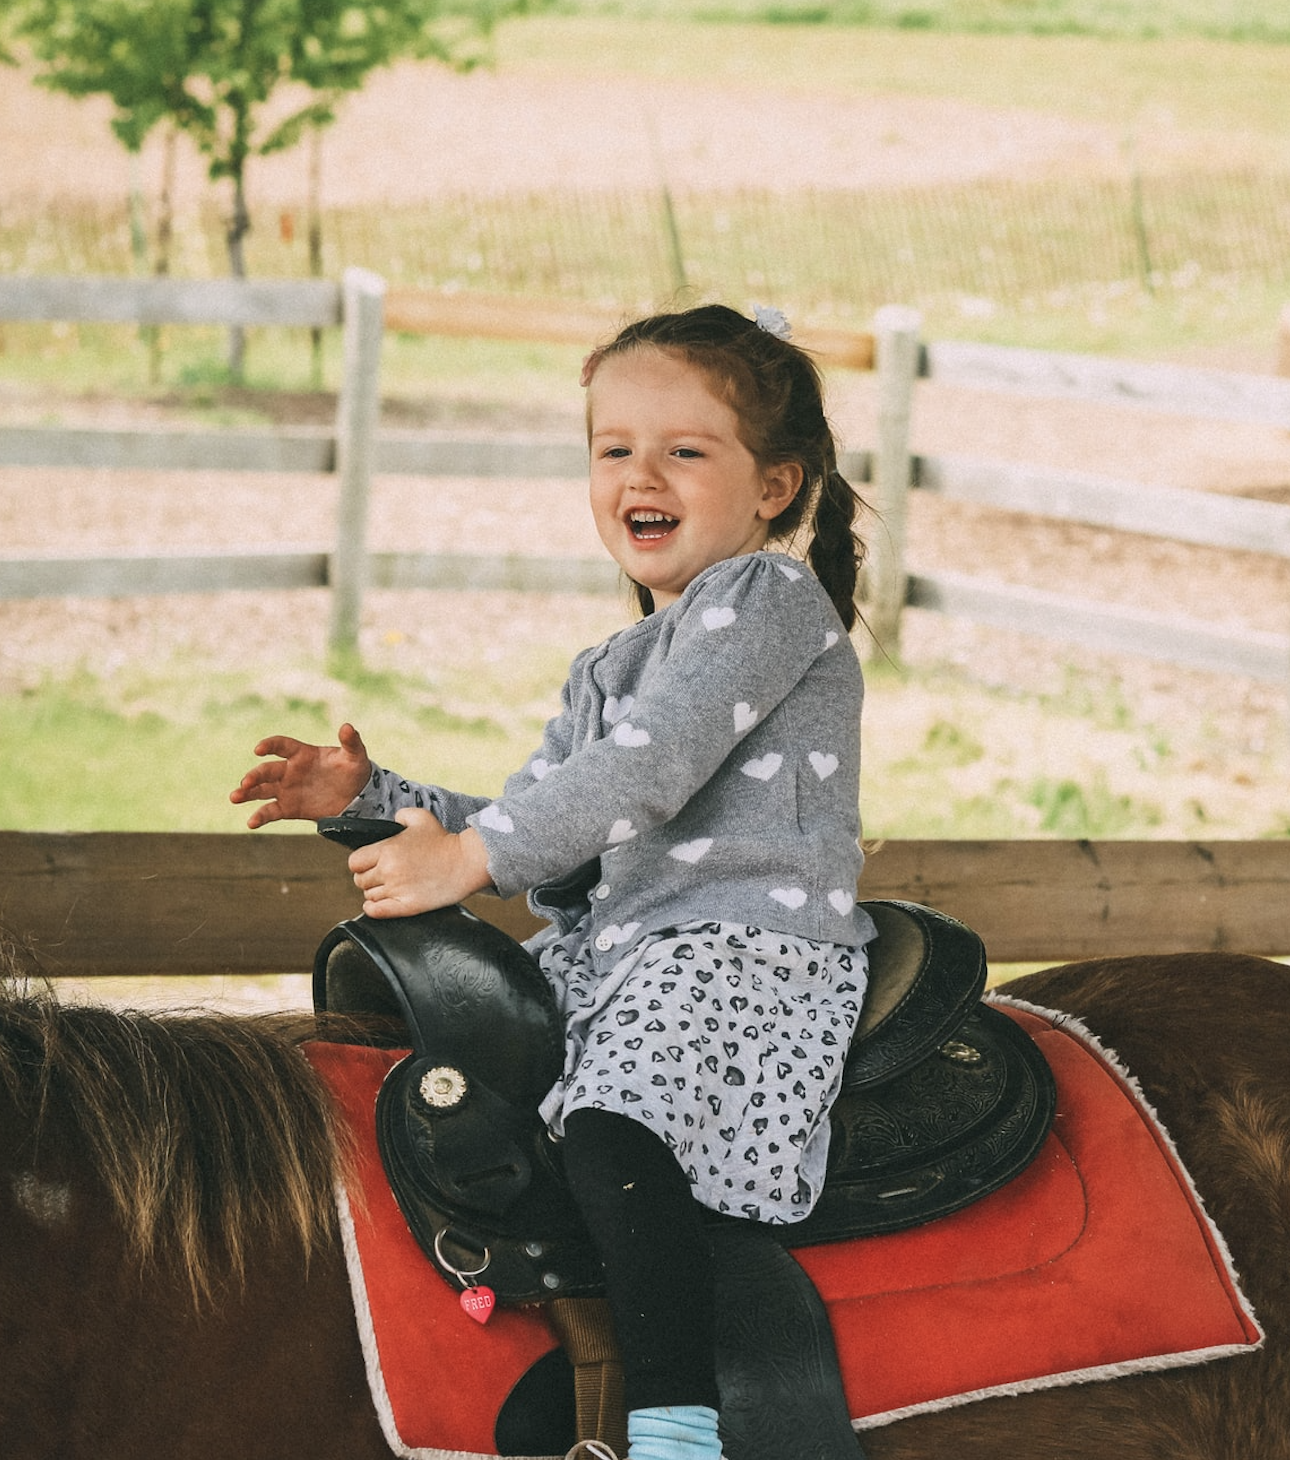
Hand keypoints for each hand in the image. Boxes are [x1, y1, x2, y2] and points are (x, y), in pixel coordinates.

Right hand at [230, 722, 371, 828]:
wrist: (357, 797)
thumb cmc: (354, 771)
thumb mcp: (356, 756)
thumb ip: (351, 742)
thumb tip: (347, 727)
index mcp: (302, 754)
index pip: (281, 746)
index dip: (270, 745)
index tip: (259, 749)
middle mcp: (290, 771)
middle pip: (267, 770)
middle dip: (254, 775)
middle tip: (245, 782)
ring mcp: (287, 790)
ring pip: (262, 790)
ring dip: (247, 792)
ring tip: (235, 797)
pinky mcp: (289, 808)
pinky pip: (271, 811)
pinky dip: (260, 817)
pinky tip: (251, 823)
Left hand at [348, 809, 491, 918]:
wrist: (466, 862)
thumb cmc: (444, 840)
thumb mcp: (421, 818)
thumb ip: (401, 816)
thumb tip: (392, 821)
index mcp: (387, 849)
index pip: (354, 862)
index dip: (361, 863)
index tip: (370, 863)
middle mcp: (389, 870)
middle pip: (360, 881)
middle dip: (368, 878)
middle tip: (382, 875)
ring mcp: (398, 889)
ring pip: (369, 896)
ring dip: (376, 892)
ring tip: (390, 887)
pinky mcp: (408, 906)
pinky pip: (377, 911)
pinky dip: (373, 909)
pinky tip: (376, 905)